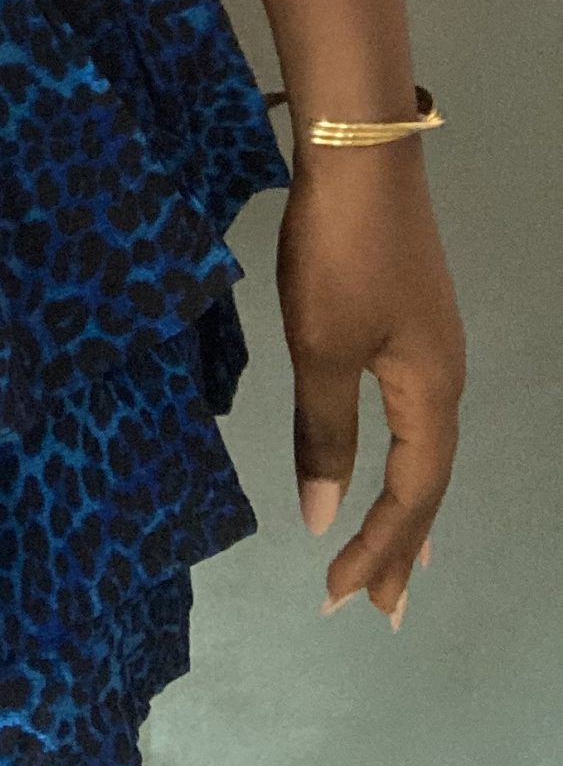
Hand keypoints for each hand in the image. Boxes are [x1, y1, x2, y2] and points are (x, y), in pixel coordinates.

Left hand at [276, 137, 463, 627]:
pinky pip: (414, 415)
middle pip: (430, 483)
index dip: (377, 548)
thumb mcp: (321, 349)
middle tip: (377, 608)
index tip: (337, 597)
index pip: (413, 497)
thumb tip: (321, 517)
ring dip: (407, 508)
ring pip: (424, 450)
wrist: (361, 157)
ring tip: (396, 560)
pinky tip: (389, 458)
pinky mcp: (411, 319)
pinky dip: (402, 459)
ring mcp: (432, 347)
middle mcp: (444, 379)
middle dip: (402, 546)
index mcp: (430, 396)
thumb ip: (324, 433)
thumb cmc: (340, 257)